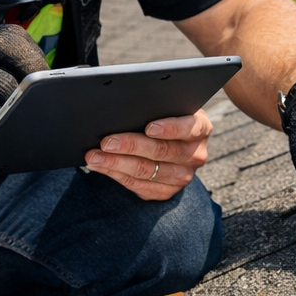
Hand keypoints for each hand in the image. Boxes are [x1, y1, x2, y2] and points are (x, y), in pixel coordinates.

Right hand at [0, 25, 47, 144]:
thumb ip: (1, 63)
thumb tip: (46, 82)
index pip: (21, 41)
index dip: (38, 65)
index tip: (47, 83)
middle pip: (19, 70)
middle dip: (32, 92)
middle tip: (37, 107)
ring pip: (7, 93)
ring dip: (16, 111)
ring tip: (19, 120)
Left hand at [84, 108, 211, 200]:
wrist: (172, 143)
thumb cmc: (165, 117)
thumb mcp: (169, 107)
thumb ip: (155, 105)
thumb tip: (125, 104)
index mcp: (201, 128)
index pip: (189, 128)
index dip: (170, 128)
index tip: (149, 127)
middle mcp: (196, 154)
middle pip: (162, 151)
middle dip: (130, 145)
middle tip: (106, 142)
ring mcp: (183, 176)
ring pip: (147, 171)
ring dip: (116, 163)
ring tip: (95, 156)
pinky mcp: (167, 191)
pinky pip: (140, 186)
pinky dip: (117, 175)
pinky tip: (102, 167)